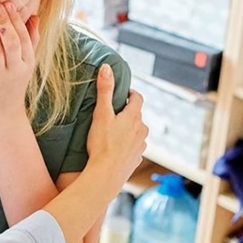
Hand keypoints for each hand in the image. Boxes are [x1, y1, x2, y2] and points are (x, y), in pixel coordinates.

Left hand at [0, 2, 39, 118]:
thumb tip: (35, 15)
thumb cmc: (13, 82)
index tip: (7, 3)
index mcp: (28, 62)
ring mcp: (0, 76)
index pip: (23, 36)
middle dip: (2, 21)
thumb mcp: (25, 63)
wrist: (3, 113)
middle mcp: (16, 68)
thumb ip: (31, 39)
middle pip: (10, 40)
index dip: (15, 19)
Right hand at [86, 64, 147, 188]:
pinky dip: (126, 145)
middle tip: (112, 112)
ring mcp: (141, 146)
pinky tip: (115, 149)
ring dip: (128, 129)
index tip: (122, 93)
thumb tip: (107, 67)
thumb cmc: (102, 144)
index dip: (130, 93)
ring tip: (113, 132)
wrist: (106, 175)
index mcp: (134, 117)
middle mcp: (142, 130)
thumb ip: (104, 90)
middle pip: (137, 116)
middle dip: (127, 112)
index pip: (137, 98)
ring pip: (136, 132)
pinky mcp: (136, 159)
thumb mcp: (101, 114)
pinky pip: (133, 148)